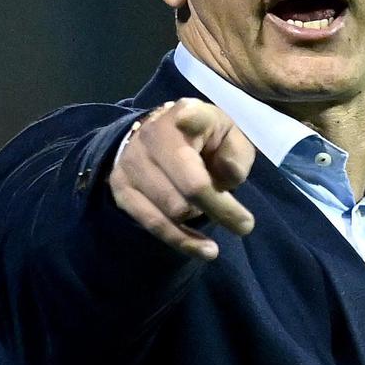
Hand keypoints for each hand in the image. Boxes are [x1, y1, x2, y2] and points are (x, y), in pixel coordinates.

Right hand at [108, 98, 257, 259]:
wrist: (156, 139)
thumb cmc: (203, 141)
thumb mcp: (228, 138)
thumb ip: (236, 154)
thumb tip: (229, 176)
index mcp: (187, 115)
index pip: (191, 116)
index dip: (190, 118)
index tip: (187, 120)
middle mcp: (153, 135)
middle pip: (190, 185)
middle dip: (221, 209)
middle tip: (244, 224)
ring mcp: (132, 162)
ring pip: (173, 210)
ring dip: (200, 221)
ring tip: (221, 222)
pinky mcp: (120, 187)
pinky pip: (153, 224)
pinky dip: (181, 240)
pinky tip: (203, 249)